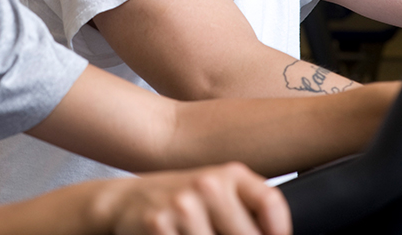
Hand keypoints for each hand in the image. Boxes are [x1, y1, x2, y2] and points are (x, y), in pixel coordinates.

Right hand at [100, 162, 290, 234]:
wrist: (123, 201)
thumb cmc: (178, 201)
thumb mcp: (215, 193)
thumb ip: (244, 210)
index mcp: (230, 174)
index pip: (270, 202)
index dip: (278, 230)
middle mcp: (208, 184)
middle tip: (217, 234)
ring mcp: (183, 204)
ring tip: (194, 234)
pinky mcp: (159, 225)